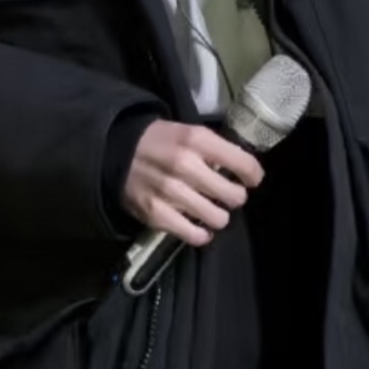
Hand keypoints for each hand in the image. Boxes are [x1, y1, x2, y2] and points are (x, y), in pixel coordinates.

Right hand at [123, 120, 263, 246]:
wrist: (115, 151)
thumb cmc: (160, 142)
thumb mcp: (189, 132)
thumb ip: (216, 150)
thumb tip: (246, 171)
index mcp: (197, 141)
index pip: (245, 165)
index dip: (253, 176)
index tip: (250, 180)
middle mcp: (186, 166)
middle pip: (235, 197)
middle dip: (235, 197)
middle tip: (226, 194)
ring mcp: (171, 193)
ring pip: (219, 219)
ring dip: (218, 215)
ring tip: (210, 208)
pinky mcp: (157, 215)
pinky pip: (195, 235)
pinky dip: (201, 234)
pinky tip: (198, 226)